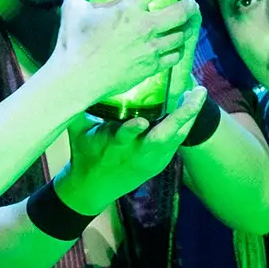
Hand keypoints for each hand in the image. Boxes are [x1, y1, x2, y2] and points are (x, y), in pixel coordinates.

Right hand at [45, 0, 197, 107]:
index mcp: (128, 8)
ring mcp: (150, 49)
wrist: (77, 79)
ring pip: (183, 34)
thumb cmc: (73, 43)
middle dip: (191, 4)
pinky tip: (175, 45)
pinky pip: (176, 55)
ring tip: (184, 23)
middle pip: (183, 11)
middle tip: (189, 1)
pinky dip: (179, 48)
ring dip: (187, 26)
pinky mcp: (151, 68)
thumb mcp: (71, 9)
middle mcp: (145, 27)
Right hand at [52, 84, 208, 211]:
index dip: (131, 130)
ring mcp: (151, 159)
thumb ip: (77, 108)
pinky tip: (193, 104)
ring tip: (199, 93)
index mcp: (113, 145)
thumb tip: (70, 78)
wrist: (92, 189)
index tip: (139, 121)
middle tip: (195, 94)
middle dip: (180, 117)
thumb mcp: (76, 132)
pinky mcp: (159, 162)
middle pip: (163, 136)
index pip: (122, 137)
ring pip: (175, 137)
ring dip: (189, 116)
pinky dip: (185, 123)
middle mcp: (136, 153)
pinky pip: (177, 140)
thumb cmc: (83, 154)